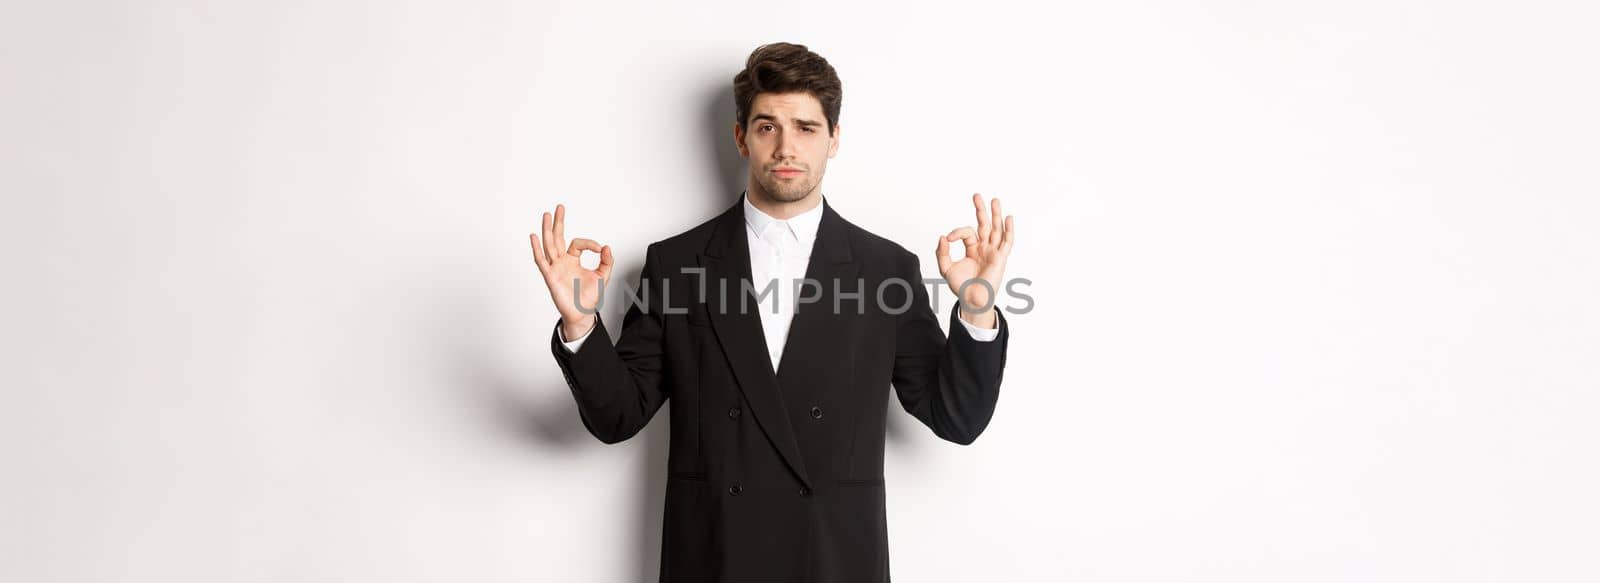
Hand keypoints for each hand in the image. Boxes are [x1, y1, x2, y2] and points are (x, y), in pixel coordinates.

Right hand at [529, 203, 614, 339]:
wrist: (582, 313)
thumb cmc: (589, 296)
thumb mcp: (603, 275)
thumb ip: (607, 261)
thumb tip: (606, 246)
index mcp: (572, 260)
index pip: (577, 243)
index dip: (590, 243)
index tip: (601, 249)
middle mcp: (562, 261)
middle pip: (557, 237)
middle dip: (558, 222)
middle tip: (559, 208)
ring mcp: (554, 268)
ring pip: (549, 245)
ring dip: (547, 229)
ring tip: (546, 214)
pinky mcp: (550, 276)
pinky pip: (541, 261)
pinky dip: (537, 248)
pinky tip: (534, 236)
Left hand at [936, 193, 1014, 328]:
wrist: (971, 300)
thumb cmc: (961, 286)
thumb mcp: (946, 268)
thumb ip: (942, 252)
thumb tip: (943, 236)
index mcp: (973, 249)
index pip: (967, 232)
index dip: (957, 232)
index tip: (948, 238)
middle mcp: (984, 248)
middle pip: (984, 224)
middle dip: (980, 210)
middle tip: (976, 195)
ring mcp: (993, 252)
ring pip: (996, 229)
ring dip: (996, 215)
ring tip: (995, 200)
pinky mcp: (1000, 258)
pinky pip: (1007, 241)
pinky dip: (1008, 230)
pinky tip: (1008, 218)